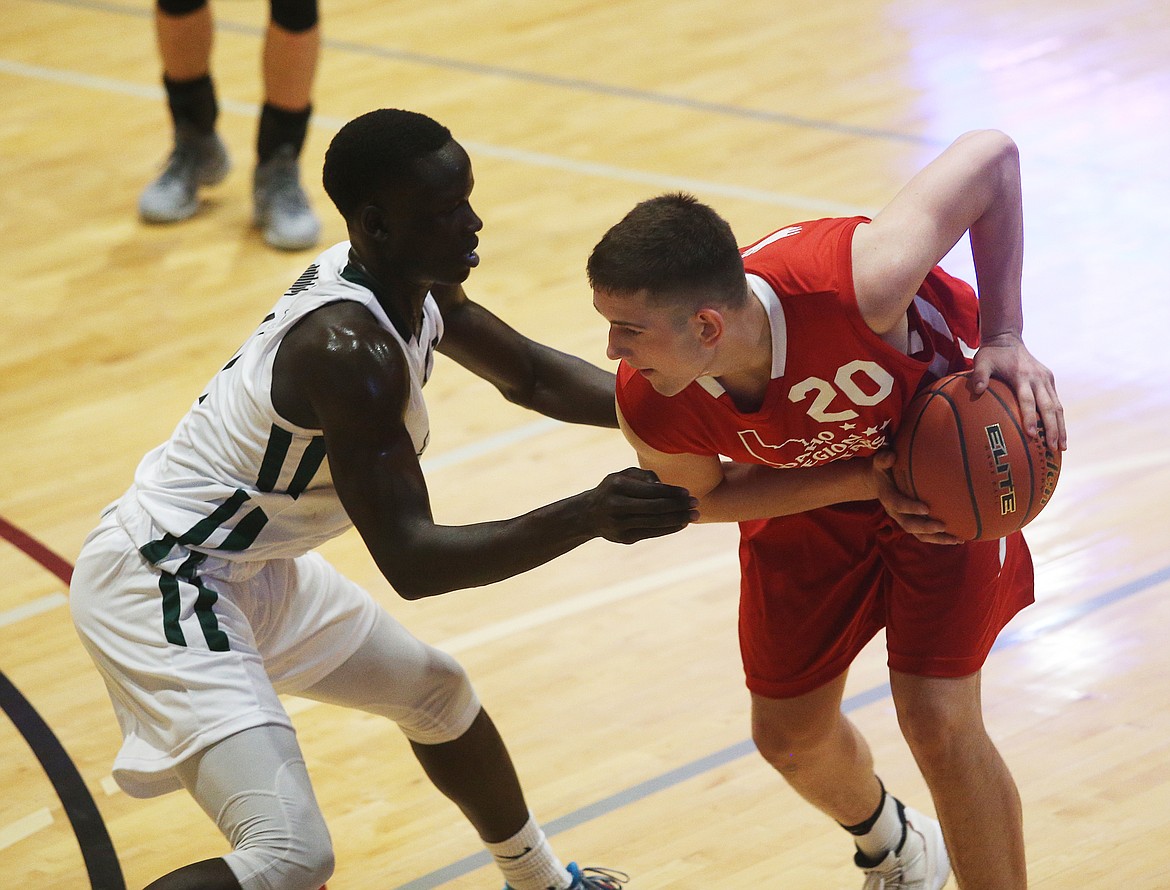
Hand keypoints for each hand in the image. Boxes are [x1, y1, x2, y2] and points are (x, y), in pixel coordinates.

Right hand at [585, 467, 698, 543]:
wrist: (590, 514)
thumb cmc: (613, 489)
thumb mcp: (622, 475)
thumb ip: (644, 475)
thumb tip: (664, 486)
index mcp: (617, 486)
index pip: (650, 490)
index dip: (671, 492)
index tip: (687, 492)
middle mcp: (617, 506)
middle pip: (655, 508)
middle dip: (678, 506)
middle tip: (696, 503)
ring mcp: (620, 525)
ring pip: (655, 523)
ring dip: (678, 519)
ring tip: (694, 516)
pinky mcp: (625, 538)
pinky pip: (652, 533)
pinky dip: (669, 529)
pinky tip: (681, 524)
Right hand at [872, 451, 960, 544]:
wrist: (878, 483)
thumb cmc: (883, 470)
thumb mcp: (880, 463)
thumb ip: (884, 459)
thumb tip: (892, 455)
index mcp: (888, 498)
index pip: (898, 505)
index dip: (910, 508)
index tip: (926, 508)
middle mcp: (896, 513)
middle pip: (909, 525)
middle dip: (926, 528)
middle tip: (942, 526)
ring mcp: (904, 519)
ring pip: (919, 534)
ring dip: (937, 538)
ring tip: (956, 539)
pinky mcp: (913, 523)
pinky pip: (926, 535)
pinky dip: (941, 538)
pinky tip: (958, 538)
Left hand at [969, 332, 1066, 450]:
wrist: (1007, 338)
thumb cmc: (991, 354)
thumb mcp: (981, 361)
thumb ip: (979, 376)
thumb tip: (976, 391)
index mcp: (1023, 376)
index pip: (1028, 401)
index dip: (1030, 418)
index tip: (1032, 436)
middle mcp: (1038, 379)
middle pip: (1049, 407)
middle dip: (1053, 429)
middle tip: (1054, 448)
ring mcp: (1046, 379)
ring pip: (1057, 407)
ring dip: (1061, 427)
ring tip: (1062, 448)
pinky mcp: (1049, 380)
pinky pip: (1056, 402)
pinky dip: (1059, 419)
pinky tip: (1059, 434)